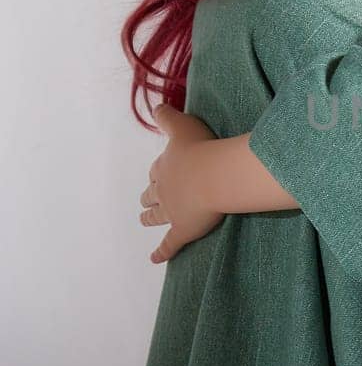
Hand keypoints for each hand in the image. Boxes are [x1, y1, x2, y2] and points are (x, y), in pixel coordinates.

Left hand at [139, 103, 222, 263]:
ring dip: (149, 217)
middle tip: (145, 200)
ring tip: (143, 220)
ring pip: (156, 215)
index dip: (157, 173)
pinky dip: (161, 252)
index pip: (157, 170)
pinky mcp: (182, 230)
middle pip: (151, 194)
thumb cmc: (202, 148)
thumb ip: (167, 116)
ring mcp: (171, 211)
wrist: (215, 176)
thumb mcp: (183, 124)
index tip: (156, 174)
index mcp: (165, 166)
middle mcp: (164, 189)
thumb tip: (155, 107)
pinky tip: (154, 259)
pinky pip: (169, 244)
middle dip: (148, 196)